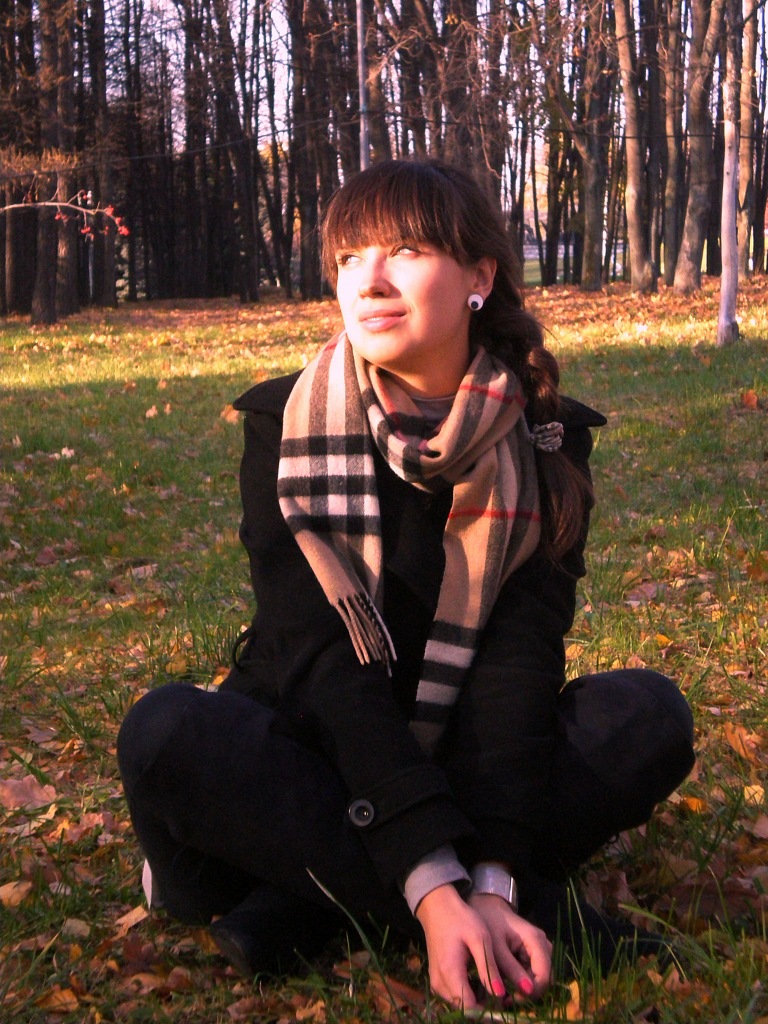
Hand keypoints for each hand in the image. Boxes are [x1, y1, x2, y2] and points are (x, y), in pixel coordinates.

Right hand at [415, 883, 504, 1009]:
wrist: (437, 906)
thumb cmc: (460, 919)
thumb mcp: (480, 939)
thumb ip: (488, 968)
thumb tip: (500, 995)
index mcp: (451, 973)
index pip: (470, 1008)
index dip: (489, 1011)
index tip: (505, 1003)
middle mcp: (439, 983)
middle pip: (465, 1009)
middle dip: (485, 1006)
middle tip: (502, 992)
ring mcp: (436, 982)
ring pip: (459, 1004)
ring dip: (477, 1000)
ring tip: (494, 984)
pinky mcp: (436, 979)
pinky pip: (454, 996)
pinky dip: (468, 993)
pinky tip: (480, 979)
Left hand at [468, 890, 551, 999]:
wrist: (485, 906)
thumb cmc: (488, 922)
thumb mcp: (496, 947)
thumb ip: (511, 969)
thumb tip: (528, 992)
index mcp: (536, 940)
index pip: (545, 975)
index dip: (533, 992)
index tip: (513, 1000)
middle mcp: (543, 945)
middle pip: (544, 978)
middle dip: (527, 992)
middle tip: (505, 999)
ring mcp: (540, 950)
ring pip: (539, 978)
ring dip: (524, 988)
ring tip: (503, 992)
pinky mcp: (534, 954)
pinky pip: (532, 973)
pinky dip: (521, 981)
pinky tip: (505, 983)